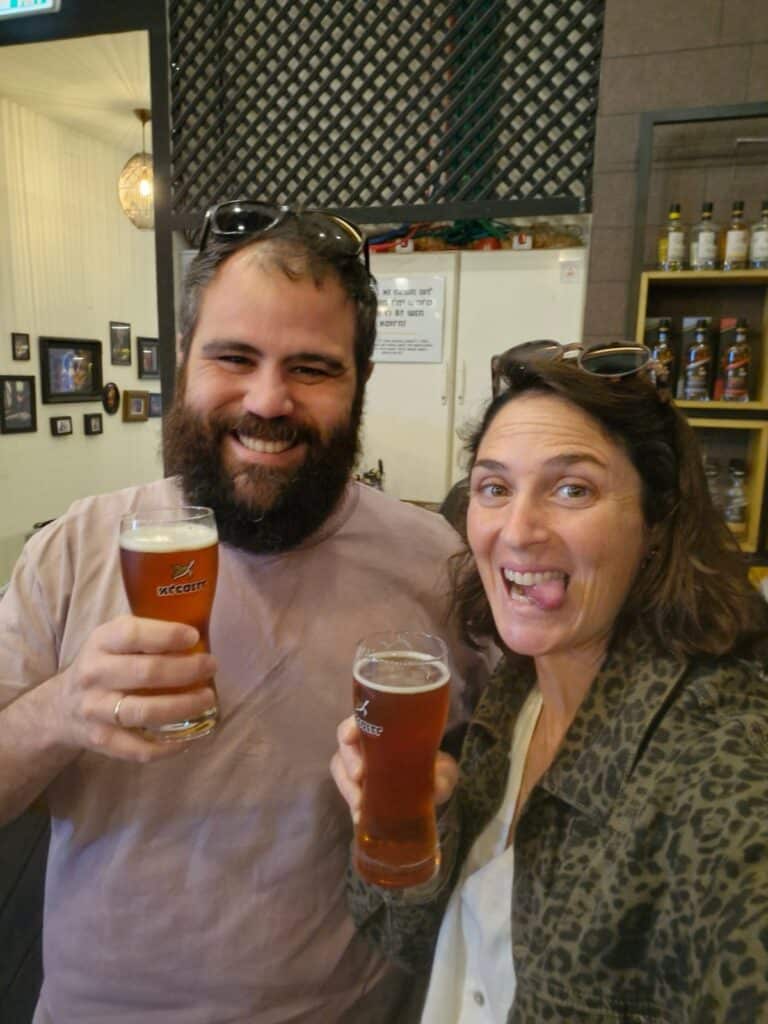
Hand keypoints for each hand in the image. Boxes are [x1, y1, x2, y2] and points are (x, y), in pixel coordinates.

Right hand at [49, 615, 217, 761]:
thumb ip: (145, 636)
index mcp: (100, 643)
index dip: (167, 634)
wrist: (60, 708)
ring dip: (184, 706)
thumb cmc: (103, 666)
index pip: (132, 634)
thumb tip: (197, 638)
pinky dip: (168, 746)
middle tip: (211, 666)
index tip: (194, 637)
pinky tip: (189, 737)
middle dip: (187, 670)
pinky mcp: (101, 741)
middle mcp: (94, 675)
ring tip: (207, 698)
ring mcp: (96, 710)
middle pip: (146, 673)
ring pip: (146, 712)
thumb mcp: (112, 641)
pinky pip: (139, 749)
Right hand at [330, 715, 458, 822]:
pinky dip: (351, 804)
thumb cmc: (436, 769)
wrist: (433, 788)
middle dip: (349, 760)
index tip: (349, 737)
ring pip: (340, 768)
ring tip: (359, 804)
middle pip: (346, 744)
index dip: (351, 726)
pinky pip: (347, 792)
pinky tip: (359, 816)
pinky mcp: (357, 788)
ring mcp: (359, 764)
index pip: (361, 719)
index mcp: (385, 727)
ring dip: (347, 786)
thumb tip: (435, 787)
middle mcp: (367, 743)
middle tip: (359, 776)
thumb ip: (441, 777)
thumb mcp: (444, 770)